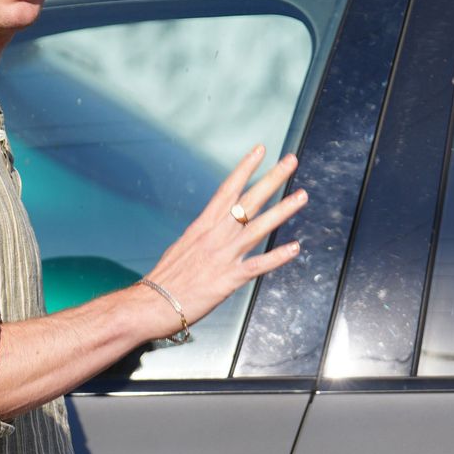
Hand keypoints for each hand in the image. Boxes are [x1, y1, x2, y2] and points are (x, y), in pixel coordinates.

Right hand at [139, 144, 305, 334]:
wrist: (151, 303)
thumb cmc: (164, 279)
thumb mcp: (182, 247)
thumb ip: (201, 237)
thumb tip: (211, 231)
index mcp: (202, 225)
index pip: (227, 189)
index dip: (245, 168)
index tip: (260, 150)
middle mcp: (215, 235)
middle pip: (248, 201)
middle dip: (272, 179)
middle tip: (290, 161)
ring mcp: (223, 255)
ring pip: (259, 227)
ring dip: (283, 210)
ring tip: (302, 196)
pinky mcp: (228, 278)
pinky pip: (258, 265)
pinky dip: (277, 256)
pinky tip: (294, 248)